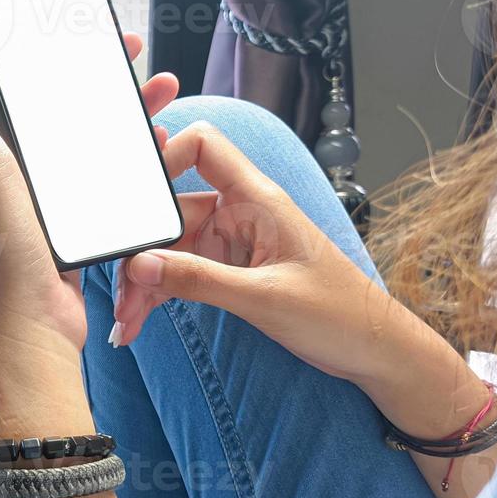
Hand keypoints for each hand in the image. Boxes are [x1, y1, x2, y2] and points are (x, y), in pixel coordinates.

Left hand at [0, 34, 177, 435]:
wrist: (32, 328)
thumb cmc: (1, 245)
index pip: (23, 88)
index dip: (53, 55)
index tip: (87, 32)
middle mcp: (15, 176)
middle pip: (65, 111)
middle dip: (102, 79)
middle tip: (138, 56)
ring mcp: (48, 205)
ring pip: (95, 144)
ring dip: (128, 115)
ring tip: (165, 93)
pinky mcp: (78, 231)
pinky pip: (113, 184)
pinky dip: (138, 162)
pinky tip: (163, 151)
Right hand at [112, 121, 487, 438]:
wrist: (374, 351)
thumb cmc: (340, 314)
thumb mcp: (264, 299)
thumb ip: (199, 279)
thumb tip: (141, 266)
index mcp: (258, 200)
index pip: (204, 147)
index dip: (165, 158)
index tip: (135, 199)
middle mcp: (241, 213)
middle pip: (172, 211)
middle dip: (141, 250)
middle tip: (121, 292)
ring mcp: (232, 243)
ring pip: (170, 249)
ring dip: (143, 282)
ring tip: (126, 321)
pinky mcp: (229, 271)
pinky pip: (181, 274)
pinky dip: (158, 296)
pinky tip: (138, 322)